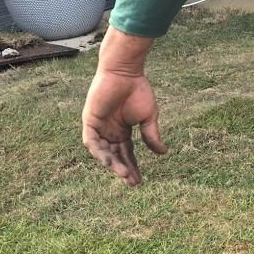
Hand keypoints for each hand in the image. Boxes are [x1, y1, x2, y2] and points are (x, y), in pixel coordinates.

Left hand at [82, 65, 165, 185]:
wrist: (125, 72)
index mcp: (122, 130)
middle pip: (115, 155)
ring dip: (112, 163)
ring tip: (123, 173)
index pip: (127, 153)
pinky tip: (108, 161)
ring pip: (103, 151)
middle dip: (123, 169)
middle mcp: (109, 131)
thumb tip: (163, 153)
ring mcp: (99, 126)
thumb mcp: (148, 117)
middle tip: (132, 181)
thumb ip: (151, 136)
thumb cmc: (138, 90)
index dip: (132, 167)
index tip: (139, 181)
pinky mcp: (90, 120)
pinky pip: (91, 140)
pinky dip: (98, 151)